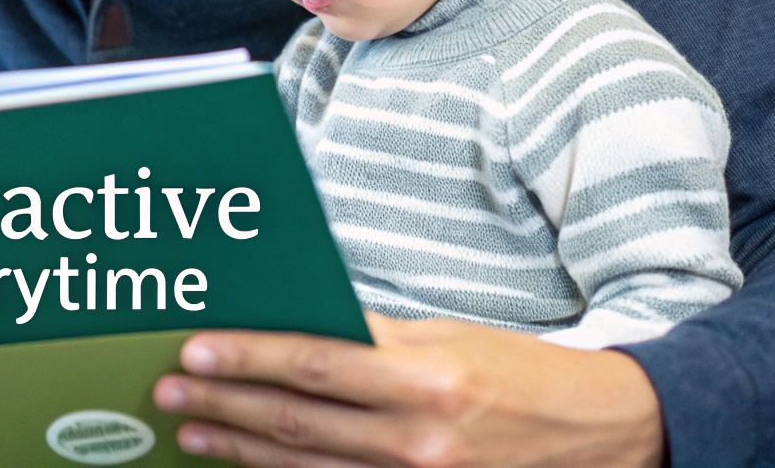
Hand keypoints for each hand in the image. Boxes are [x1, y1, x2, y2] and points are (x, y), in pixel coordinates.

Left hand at [153, 313, 663, 467]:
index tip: (194, 350)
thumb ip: (375, 337)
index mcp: (427, 378)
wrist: (606, 434)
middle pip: (295, 422)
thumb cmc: (522, 374)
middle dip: (223, 405)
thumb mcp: (449, 339)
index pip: (313, 364)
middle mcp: (420, 438)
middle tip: (168, 392)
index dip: (246, 358)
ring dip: (238, 450)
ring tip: (191, 432)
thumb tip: (298, 323)